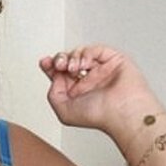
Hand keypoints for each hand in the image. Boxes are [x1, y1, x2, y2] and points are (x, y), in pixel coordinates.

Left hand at [39, 45, 163, 140]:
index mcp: (78, 91)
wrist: (121, 112)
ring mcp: (101, 69)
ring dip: (72, 57)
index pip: (61, 74)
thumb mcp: (63, 111)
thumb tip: (55, 78)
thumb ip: (53, 94)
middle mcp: (89, 80)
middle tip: (58, 64)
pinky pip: (96, 50)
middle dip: (60, 59)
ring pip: (81, 53)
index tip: (44, 62)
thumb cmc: (98, 116)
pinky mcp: (113, 60)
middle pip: (69, 60)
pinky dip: (86, 54)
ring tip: (71, 68)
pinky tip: (83, 64)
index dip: (51, 66)